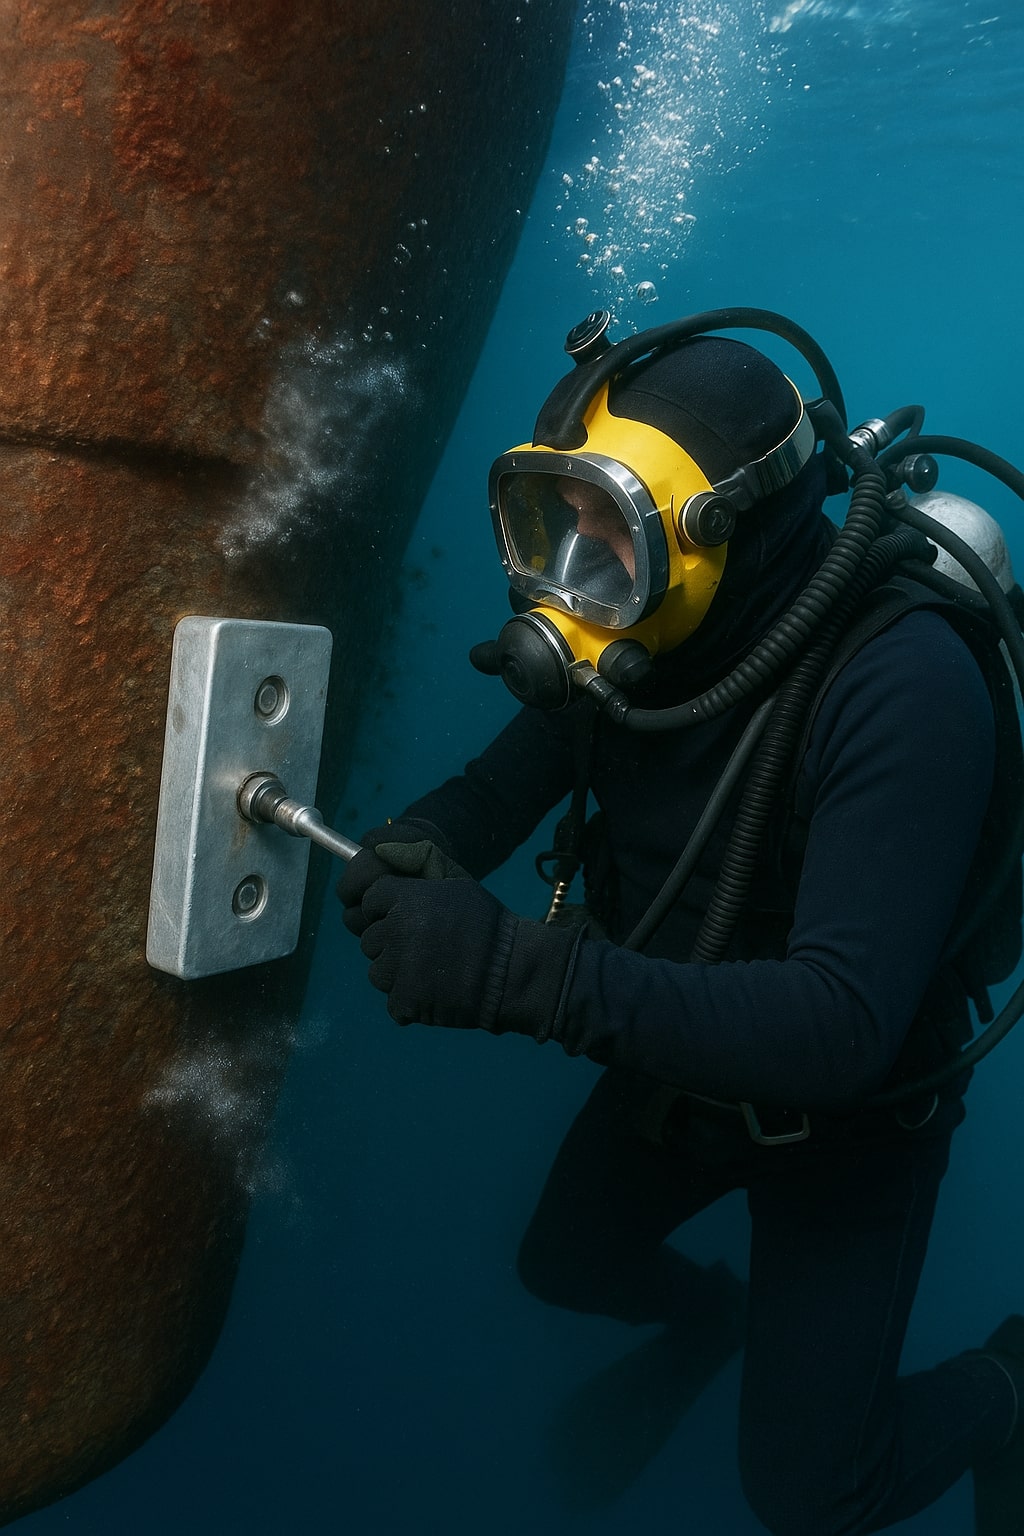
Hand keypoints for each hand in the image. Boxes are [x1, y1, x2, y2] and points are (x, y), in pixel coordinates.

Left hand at [339, 840, 582, 1035]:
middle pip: (370, 939)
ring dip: (398, 976)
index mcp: (409, 898)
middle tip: (423, 952)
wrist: (513, 970)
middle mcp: (399, 929)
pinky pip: (394, 1003)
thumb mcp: (457, 889)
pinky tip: (435, 996)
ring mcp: (400, 966)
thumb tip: (390, 877)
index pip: (370, 900)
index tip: (401, 921)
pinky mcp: (407, 1000)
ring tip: (430, 975)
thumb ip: (418, 888)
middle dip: (390, 946)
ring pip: (378, 972)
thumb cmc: (489, 926)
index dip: (383, 912)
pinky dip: (411, 1004)